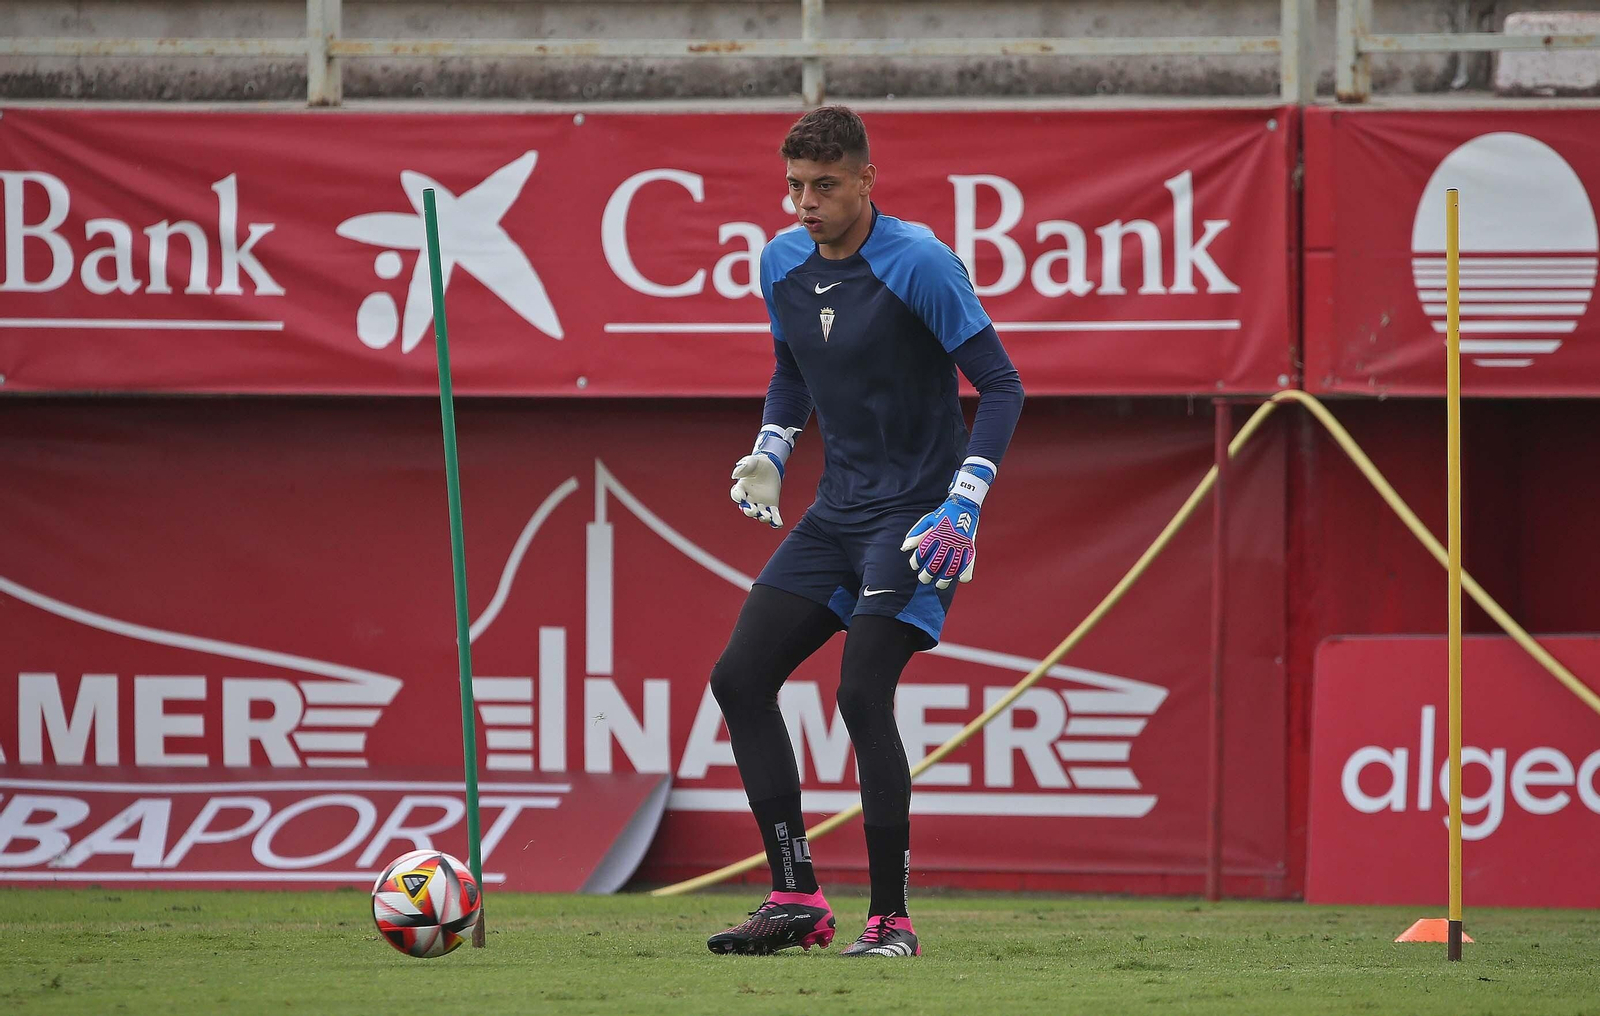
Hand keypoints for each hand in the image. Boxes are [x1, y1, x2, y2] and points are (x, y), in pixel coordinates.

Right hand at [730, 452, 784, 528]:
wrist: (770, 467)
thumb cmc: (758, 464)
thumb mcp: (751, 461)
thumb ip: (744, 466)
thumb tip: (735, 475)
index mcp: (741, 488)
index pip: (736, 495)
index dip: (737, 497)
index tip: (741, 497)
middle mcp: (749, 499)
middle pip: (747, 509)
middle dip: (749, 511)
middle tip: (753, 510)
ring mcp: (761, 503)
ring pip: (760, 514)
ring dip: (763, 517)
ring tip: (767, 517)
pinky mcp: (772, 505)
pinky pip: (773, 515)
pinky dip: (776, 520)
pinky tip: (779, 523)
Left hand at [899, 459, 994, 587]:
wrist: (964, 504)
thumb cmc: (943, 514)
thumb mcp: (927, 521)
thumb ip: (916, 534)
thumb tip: (904, 548)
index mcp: (935, 534)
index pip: (922, 552)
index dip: (916, 561)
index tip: (914, 565)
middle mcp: (947, 540)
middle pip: (935, 563)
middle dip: (927, 574)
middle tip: (924, 579)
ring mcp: (960, 545)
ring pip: (951, 567)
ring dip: (945, 579)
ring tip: (940, 584)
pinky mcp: (970, 547)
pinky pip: (968, 564)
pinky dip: (964, 573)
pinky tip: (959, 578)